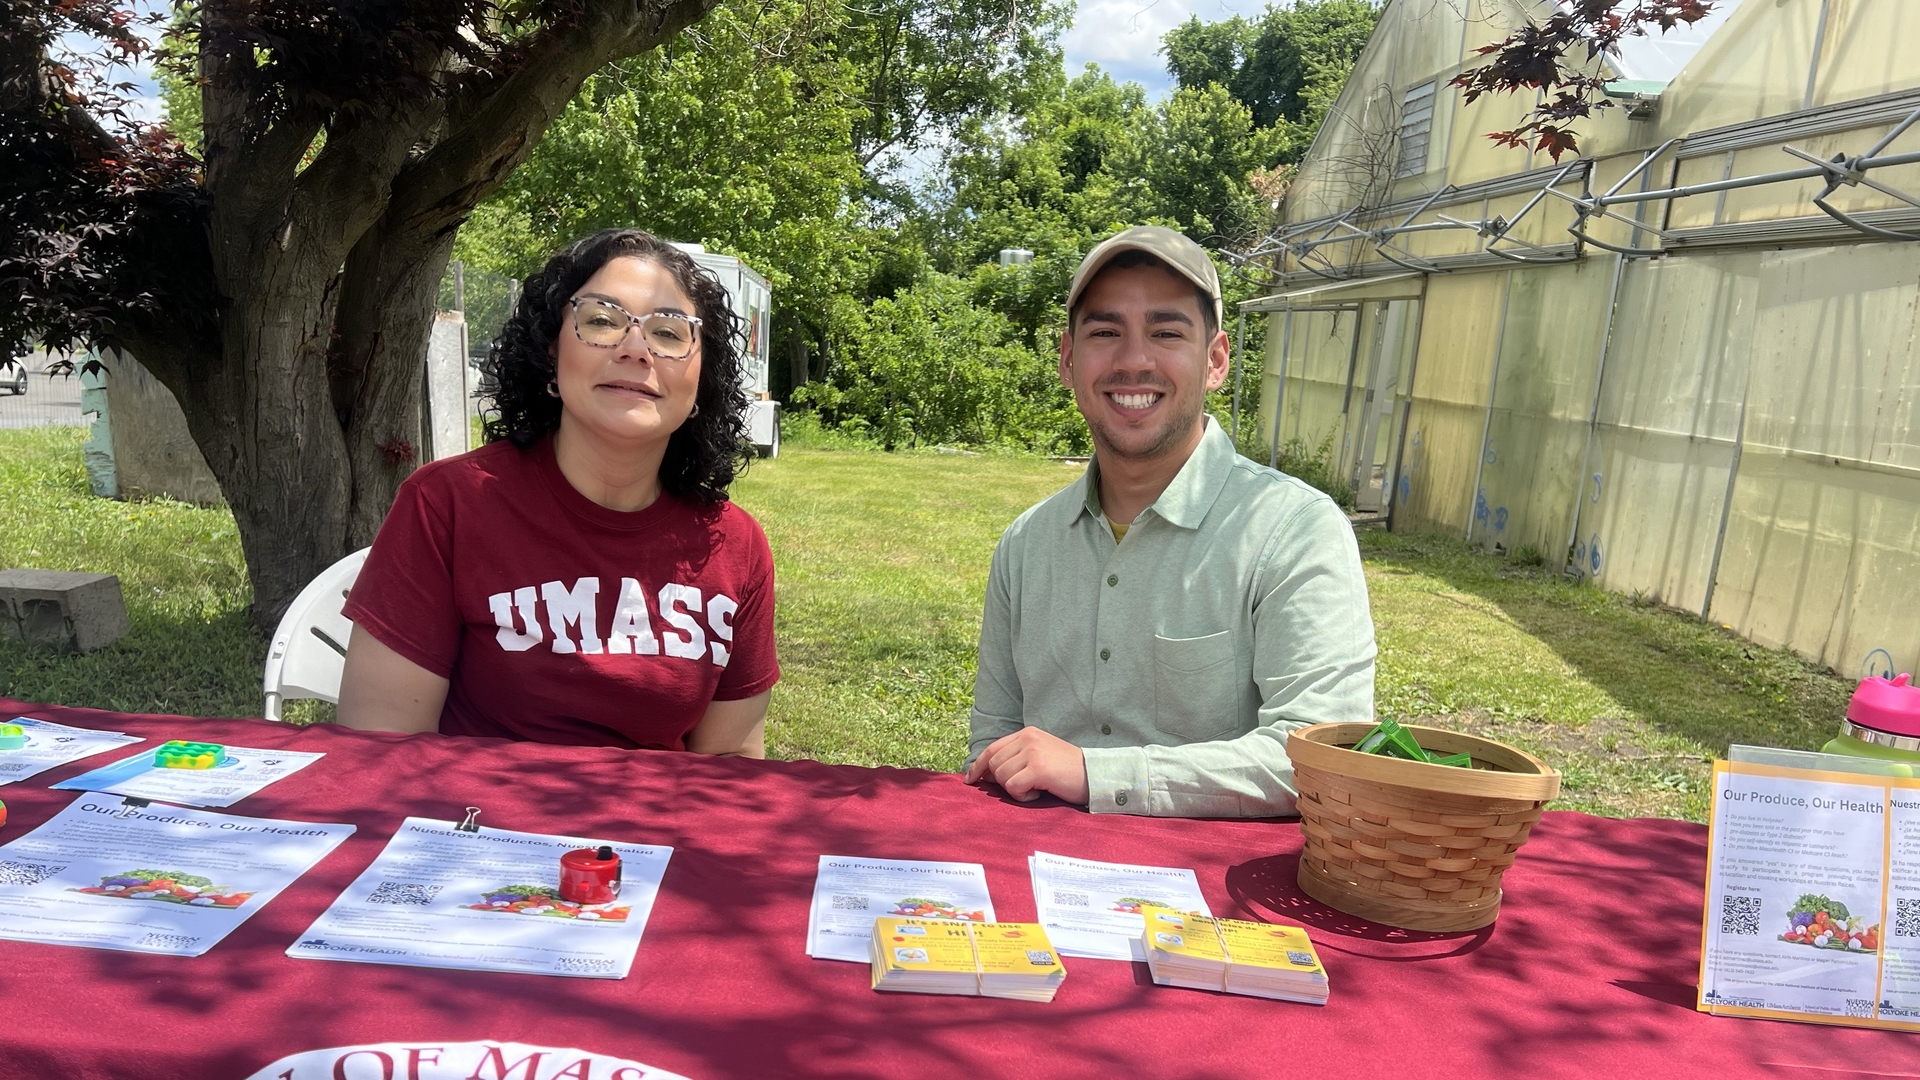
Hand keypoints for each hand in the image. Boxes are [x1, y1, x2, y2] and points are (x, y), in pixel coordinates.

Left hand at [964, 727, 1088, 805]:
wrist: (1096, 775)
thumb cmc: (1067, 771)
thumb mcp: (1039, 757)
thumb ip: (1015, 759)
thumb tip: (985, 776)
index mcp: (1027, 733)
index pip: (992, 748)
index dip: (977, 766)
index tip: (970, 780)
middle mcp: (1028, 738)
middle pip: (994, 764)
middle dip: (1001, 782)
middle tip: (1021, 788)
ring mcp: (1033, 752)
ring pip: (1002, 777)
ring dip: (1014, 790)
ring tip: (1035, 788)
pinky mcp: (1038, 768)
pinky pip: (1013, 787)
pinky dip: (1023, 796)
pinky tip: (1038, 793)